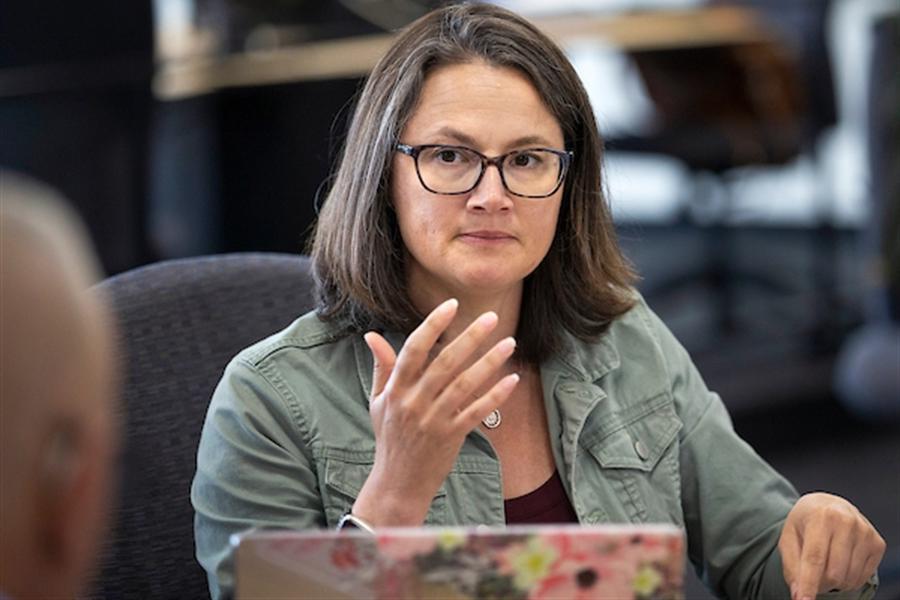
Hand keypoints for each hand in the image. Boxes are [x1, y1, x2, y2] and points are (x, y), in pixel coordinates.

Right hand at [352, 298, 518, 525]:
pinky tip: (512, 380)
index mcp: (396, 389)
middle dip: (470, 337)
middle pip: (445, 362)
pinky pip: (477, 412)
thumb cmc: (389, 437)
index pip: (414, 349)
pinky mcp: (451, 436)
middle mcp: (414, 402)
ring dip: (489, 362)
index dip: (432, 325)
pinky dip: (495, 396)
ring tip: (509, 343)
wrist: (397, 482)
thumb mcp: (378, 401)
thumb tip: (372, 335)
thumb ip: (382, 366)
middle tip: (492, 317)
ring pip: (465, 385)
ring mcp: (433, 420)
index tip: (451, 305)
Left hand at [779, 492, 884, 599]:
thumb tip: (798, 594)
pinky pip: (862, 578)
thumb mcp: (789, 538)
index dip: (809, 583)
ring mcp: (865, 532)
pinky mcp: (877, 543)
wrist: (829, 506)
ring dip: (834, 582)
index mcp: (821, 516)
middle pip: (833, 573)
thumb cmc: (805, 524)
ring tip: (826, 563)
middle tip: (811, 573)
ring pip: (848, 579)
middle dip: (820, 582)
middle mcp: (846, 521)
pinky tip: (841, 562)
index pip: (814, 558)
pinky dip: (848, 579)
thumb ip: (791, 566)